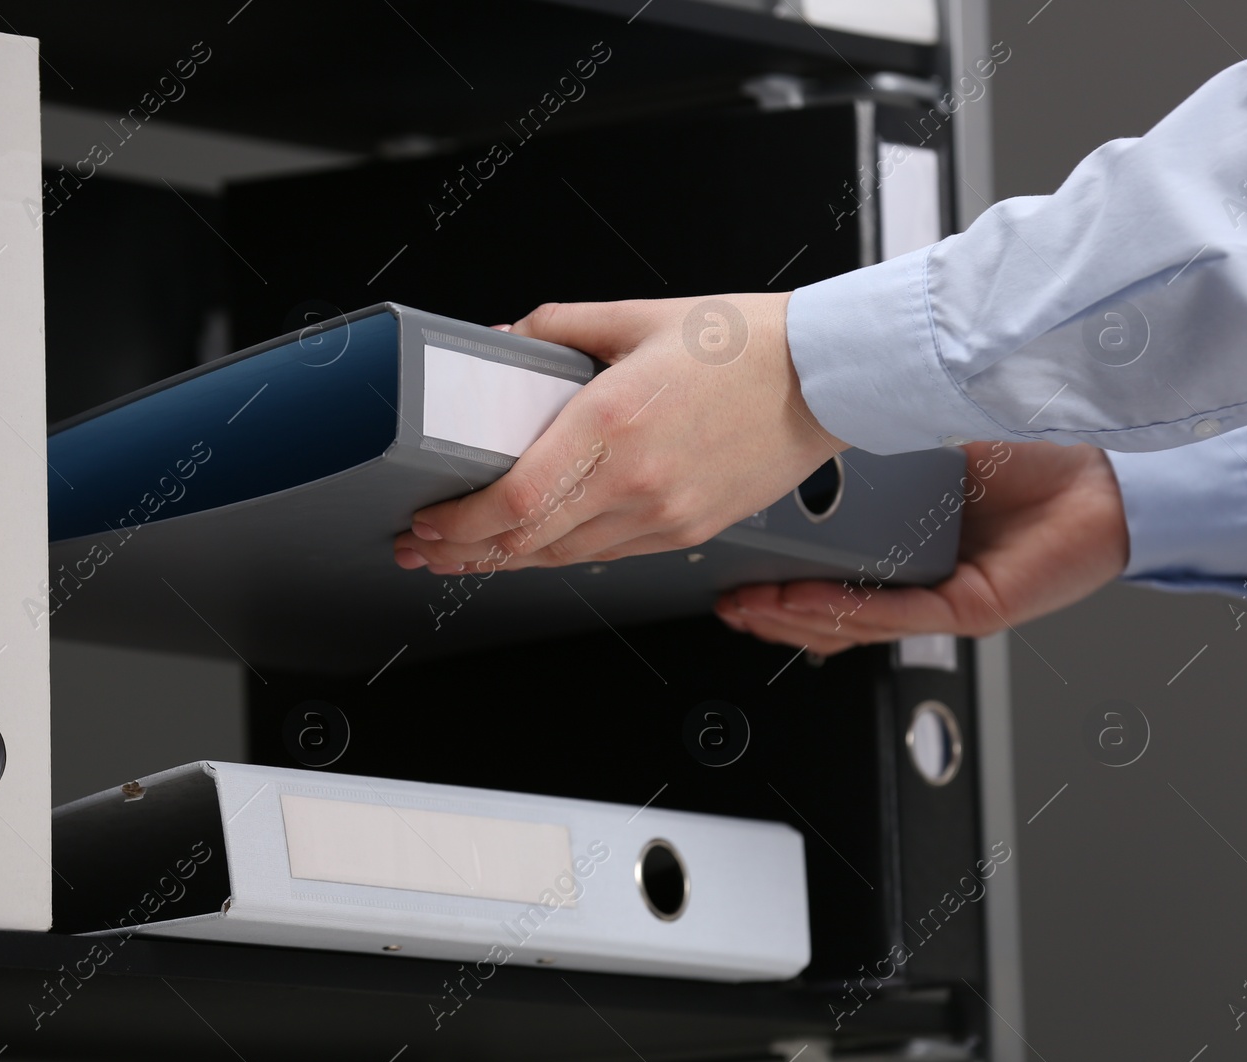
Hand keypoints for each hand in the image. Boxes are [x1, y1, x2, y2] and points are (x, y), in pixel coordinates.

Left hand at [392, 294, 847, 573]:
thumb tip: (506, 339)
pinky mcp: (688, 531)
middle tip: (421, 550)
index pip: (516, 501)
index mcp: (614, 422)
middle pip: (528, 543)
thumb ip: (557, 327)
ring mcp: (665, 515)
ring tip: (463, 554)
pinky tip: (536, 545)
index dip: (459, 524)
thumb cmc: (744, 344)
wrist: (824, 377)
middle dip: (461, 553)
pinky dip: (561, 554)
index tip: (427, 522)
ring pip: (564, 558)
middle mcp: (637, 481)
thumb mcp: (637, 317)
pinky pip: (608, 555)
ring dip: (505, 560)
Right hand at [714, 441, 1129, 652]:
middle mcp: (920, 575)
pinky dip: (839, 607)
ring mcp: (942, 597)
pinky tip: (799, 599)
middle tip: (726, 598)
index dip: (777, 577)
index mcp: (905, 537)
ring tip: (748, 605)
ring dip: (791, 616)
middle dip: (769, 608)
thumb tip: (813, 424)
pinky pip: (890, 614)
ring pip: (849, 623)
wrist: (1109, 468)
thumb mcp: (925, 437)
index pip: (828, 572)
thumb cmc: (1032, 447)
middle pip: (828, 610)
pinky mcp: (968, 609)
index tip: (734, 566)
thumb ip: (874, 443)